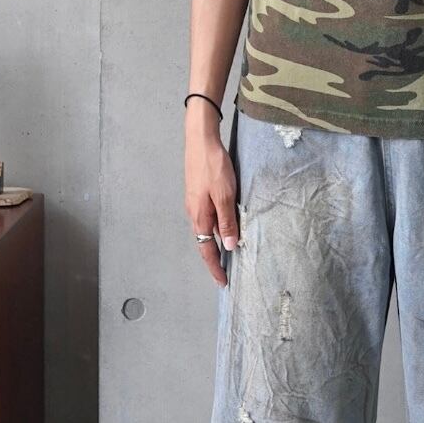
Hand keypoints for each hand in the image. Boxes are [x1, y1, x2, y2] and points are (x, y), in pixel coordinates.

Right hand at [184, 105, 238, 286]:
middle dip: (214, 261)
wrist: (200, 140)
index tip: (223, 282)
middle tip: (225, 274)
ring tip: (226, 256)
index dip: (215, 268)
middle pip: (204, 244)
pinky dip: (214, 230)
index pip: (207, 251)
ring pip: (205, 231)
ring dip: (214, 245)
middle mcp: (194, 214)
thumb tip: (229, 247)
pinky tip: (223, 229)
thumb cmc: (213, 166)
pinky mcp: (198, 194)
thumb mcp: (225, 196)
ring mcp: (194, 204)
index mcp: (199, 217)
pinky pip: (206, 219)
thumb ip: (227, 222)